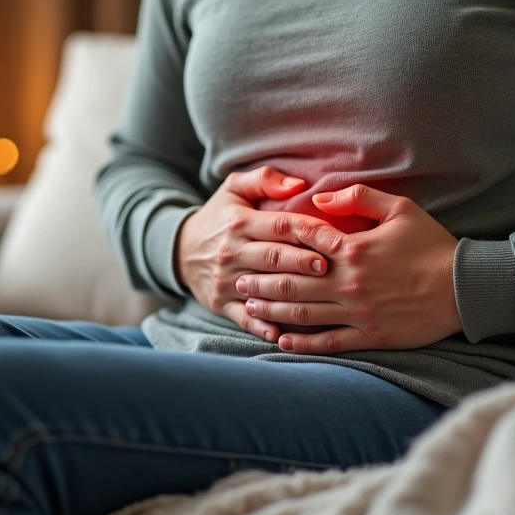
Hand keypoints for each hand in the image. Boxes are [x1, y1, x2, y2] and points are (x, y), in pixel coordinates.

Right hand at [176, 166, 340, 342]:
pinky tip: (281, 334)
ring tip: (318, 299)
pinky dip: (262, 326)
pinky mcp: (221, 303)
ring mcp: (226, 280)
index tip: (334, 238)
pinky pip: (244, 317)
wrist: (180, 250)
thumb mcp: (234, 188)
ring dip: (291, 295)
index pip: (280, 225)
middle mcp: (232, 251)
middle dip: (302, 262)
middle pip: (274, 258)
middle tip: (329, 266)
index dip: (308, 231)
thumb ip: (265, 179)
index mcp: (239, 222)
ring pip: (263, 289)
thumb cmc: (219, 217)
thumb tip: (298, 184)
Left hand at [234, 184, 461, 352]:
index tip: (254, 242)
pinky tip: (281, 340)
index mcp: (354, 249)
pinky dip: (302, 342)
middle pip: (293, 280)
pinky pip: (328, 341)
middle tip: (237, 278)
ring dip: (272, 308)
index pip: (304, 241)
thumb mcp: (400, 209)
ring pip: (303, 312)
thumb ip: (358, 198)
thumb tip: (319, 196)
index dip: (275, 241)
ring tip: (250, 305)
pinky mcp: (370, 336)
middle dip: (261, 279)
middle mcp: (349, 282)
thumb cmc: (432, 245)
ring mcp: (358, 312)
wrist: (464, 288)